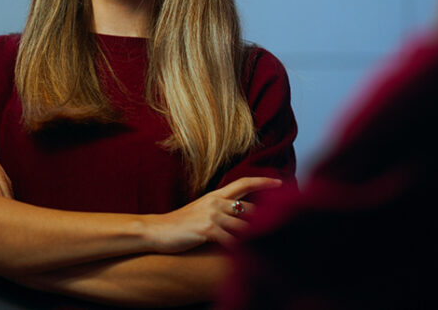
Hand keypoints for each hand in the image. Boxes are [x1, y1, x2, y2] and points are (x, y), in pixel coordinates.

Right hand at [145, 176, 282, 252]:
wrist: (157, 230)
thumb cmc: (180, 224)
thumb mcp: (201, 210)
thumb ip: (219, 209)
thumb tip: (238, 215)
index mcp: (216, 195)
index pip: (244, 183)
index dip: (263, 182)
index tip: (280, 183)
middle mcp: (216, 202)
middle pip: (249, 209)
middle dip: (264, 219)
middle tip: (278, 227)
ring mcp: (212, 216)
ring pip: (243, 226)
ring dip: (254, 237)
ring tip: (267, 245)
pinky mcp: (208, 230)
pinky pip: (231, 240)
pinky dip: (240, 249)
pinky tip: (247, 256)